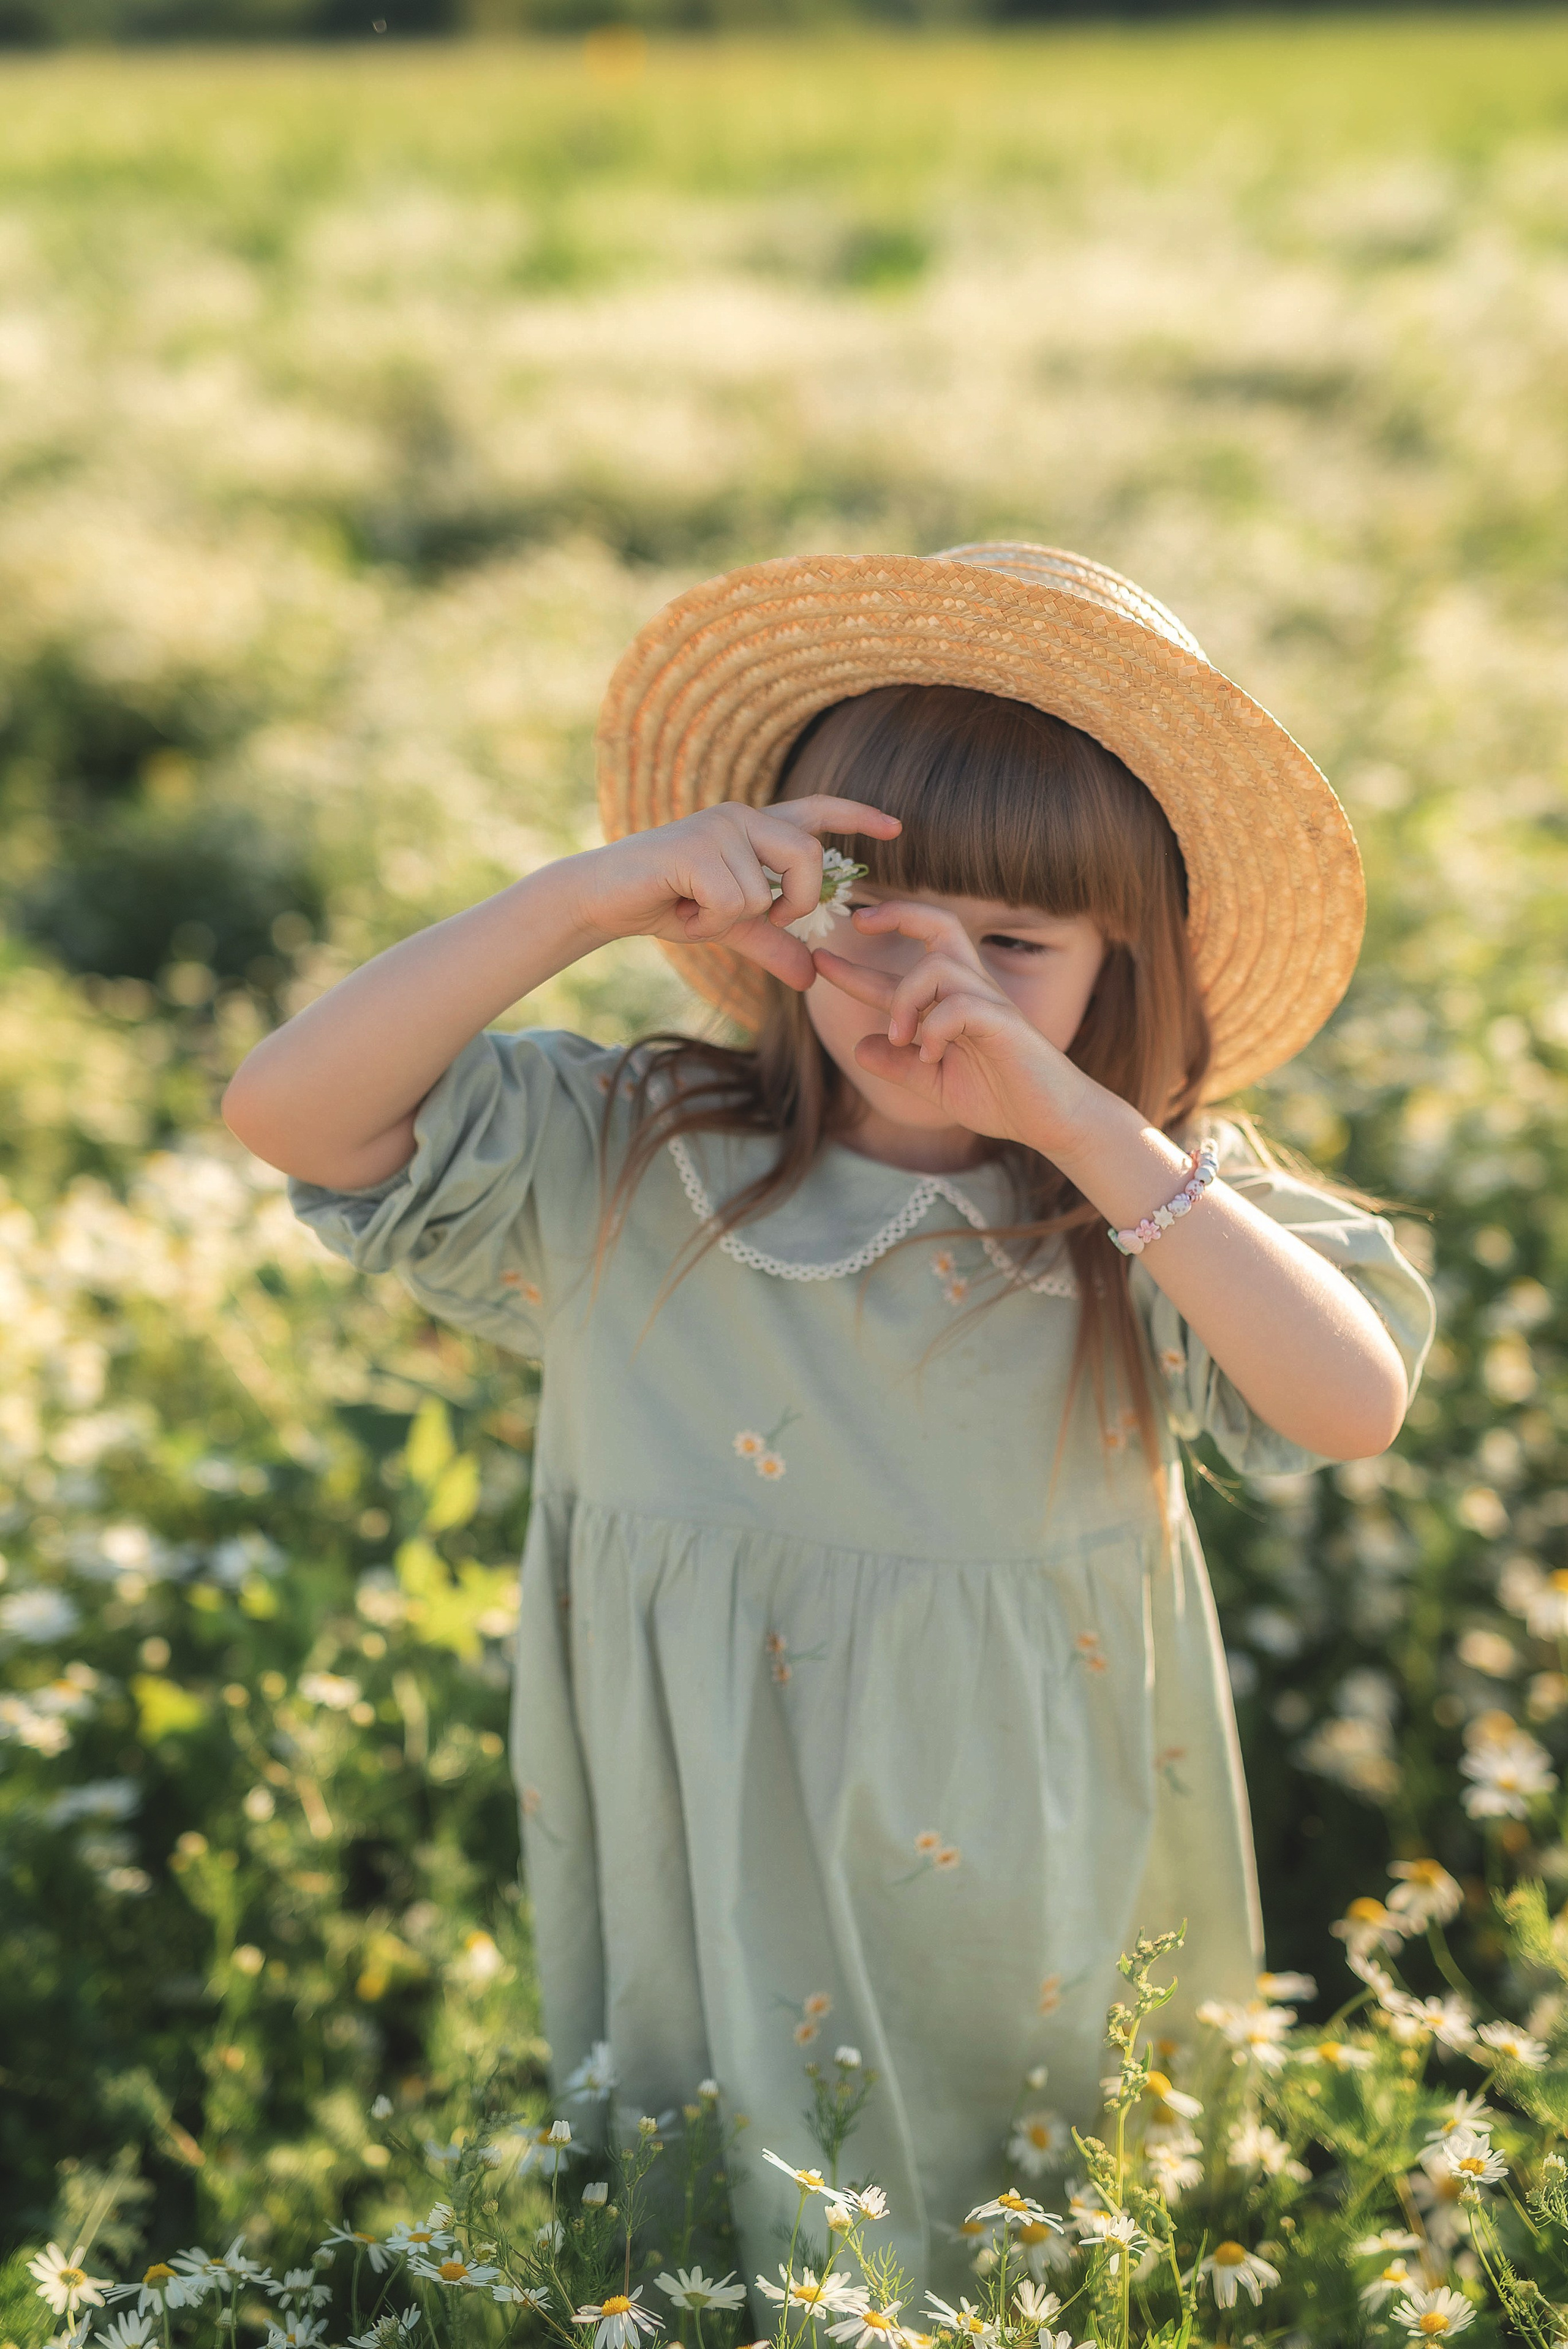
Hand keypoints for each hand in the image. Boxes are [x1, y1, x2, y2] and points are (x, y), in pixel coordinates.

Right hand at [570, 798, 902, 989]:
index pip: (817, 812)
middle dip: (793, 902)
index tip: (897, 827)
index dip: (858, 817)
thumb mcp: (730, 927)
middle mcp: (742, 816)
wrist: (604, 897)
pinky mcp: (696, 846)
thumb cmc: (668, 903)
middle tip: (758, 916)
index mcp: (755, 828)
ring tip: (692, 908)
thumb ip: (774, 945)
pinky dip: (708, 922)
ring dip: (728, 919)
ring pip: (763, 892)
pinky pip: (733, 902)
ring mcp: (719, 826)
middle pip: (809, 859)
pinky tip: (680, 908)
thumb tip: (811, 981)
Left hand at [812, 899, 1099, 1155]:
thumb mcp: (935, 1083)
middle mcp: (971, 992)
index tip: (818, 958)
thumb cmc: (1002, 1096)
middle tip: (858, 924)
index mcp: (951, 1003)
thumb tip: (858, 1048)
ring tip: (899, 1037)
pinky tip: (929, 1054)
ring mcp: (990, 1005)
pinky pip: (962, 1005)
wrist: (1053, 1121)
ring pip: (940, 967)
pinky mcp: (1006, 1026)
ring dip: (906, 998)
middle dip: (898, 915)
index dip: (858, 963)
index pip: (902, 967)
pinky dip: (935, 1027)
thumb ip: (899, 1065)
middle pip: (939, 925)